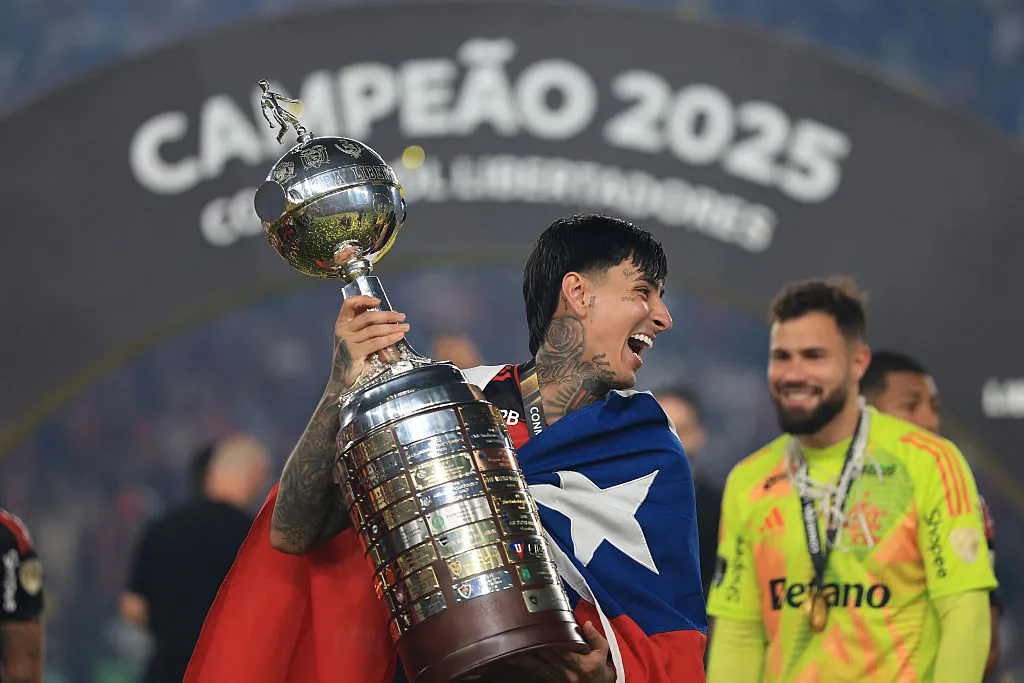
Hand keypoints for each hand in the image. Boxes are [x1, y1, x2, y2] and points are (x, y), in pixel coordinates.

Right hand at [328, 294, 408, 392]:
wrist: (345, 381)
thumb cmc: (355, 359)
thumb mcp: (360, 340)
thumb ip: (370, 328)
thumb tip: (393, 318)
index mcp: (342, 324)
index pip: (349, 304)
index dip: (363, 299)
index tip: (378, 301)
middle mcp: (342, 331)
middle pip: (367, 316)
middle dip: (387, 315)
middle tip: (402, 316)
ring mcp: (347, 342)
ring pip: (374, 329)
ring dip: (392, 327)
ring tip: (405, 327)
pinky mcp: (353, 353)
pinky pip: (375, 342)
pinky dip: (389, 338)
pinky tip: (398, 337)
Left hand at [487, 622, 614, 682]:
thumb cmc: (597, 668)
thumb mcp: (602, 652)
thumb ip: (595, 637)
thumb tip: (587, 624)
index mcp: (581, 665)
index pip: (563, 652)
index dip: (552, 641)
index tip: (542, 629)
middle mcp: (567, 673)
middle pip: (547, 656)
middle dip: (535, 642)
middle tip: (521, 629)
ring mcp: (556, 678)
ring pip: (537, 664)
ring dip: (524, 654)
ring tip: (510, 645)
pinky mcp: (550, 680)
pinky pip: (535, 670)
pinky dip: (524, 663)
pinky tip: (513, 657)